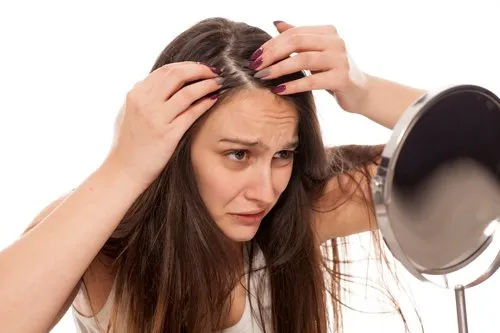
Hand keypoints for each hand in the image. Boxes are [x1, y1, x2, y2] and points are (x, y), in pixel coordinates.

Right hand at [106, 62, 222, 186]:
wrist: (124, 170)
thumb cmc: (127, 144)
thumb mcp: (127, 113)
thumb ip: (140, 97)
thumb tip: (152, 83)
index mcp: (135, 94)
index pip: (165, 71)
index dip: (187, 66)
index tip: (201, 67)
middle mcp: (144, 103)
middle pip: (177, 75)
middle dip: (200, 70)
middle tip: (214, 71)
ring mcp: (156, 118)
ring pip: (187, 92)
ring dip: (206, 84)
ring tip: (218, 83)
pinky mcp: (168, 135)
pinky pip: (191, 113)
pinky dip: (205, 103)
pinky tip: (213, 100)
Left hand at [249, 21, 368, 112]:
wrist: (360, 93)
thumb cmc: (332, 73)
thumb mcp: (316, 53)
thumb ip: (299, 38)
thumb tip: (276, 23)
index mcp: (328, 32)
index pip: (294, 32)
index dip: (271, 43)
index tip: (254, 56)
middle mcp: (336, 42)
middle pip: (297, 42)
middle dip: (272, 53)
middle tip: (255, 66)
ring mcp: (340, 59)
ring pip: (303, 59)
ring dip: (279, 68)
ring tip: (262, 77)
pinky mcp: (342, 78)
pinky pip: (312, 80)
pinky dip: (293, 85)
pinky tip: (278, 90)